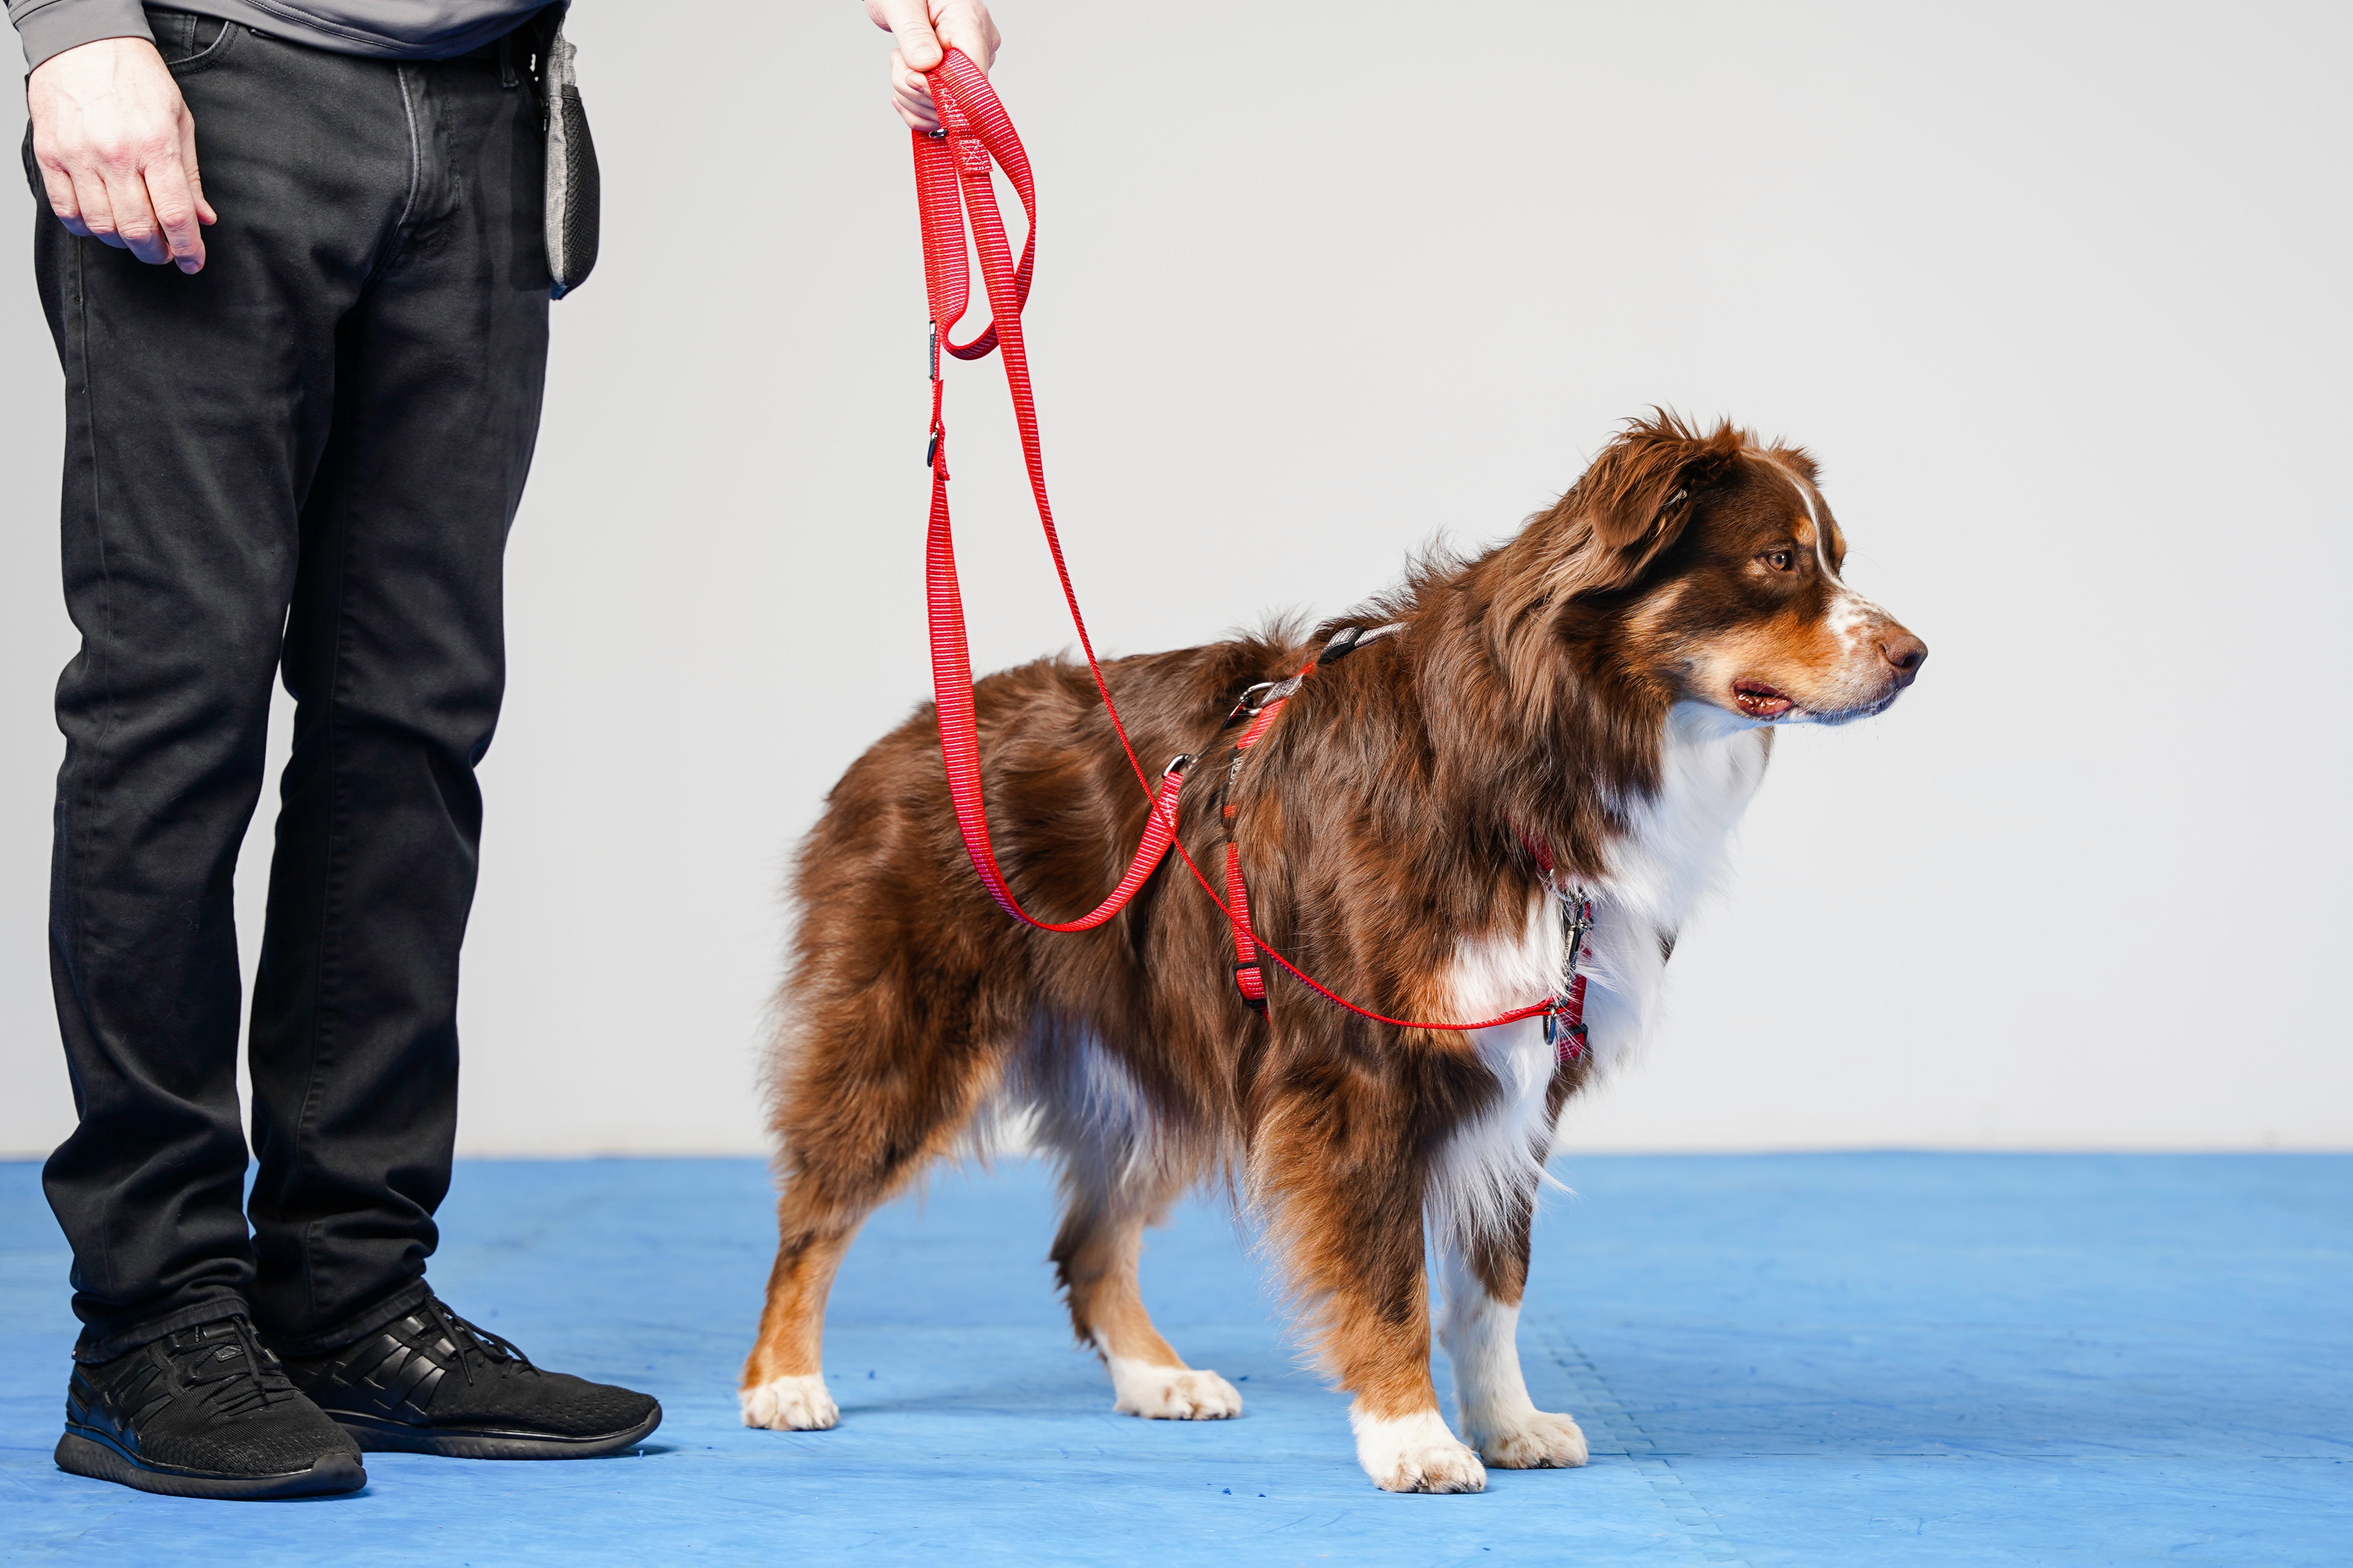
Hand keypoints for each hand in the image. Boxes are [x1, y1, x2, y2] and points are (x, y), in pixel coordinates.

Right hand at [28, 36, 216, 272]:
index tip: (193, 262)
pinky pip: (65, 210)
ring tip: (136, 237)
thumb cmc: (135, 78)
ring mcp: (79, 156)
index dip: (188, 248)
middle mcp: (115, 154)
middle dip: (156, 252)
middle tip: (165, 252)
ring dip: (123, 242)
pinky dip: (85, 228)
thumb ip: (190, 175)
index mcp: (154, 145)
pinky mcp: (50, 155)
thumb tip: (204, 218)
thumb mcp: (179, 121)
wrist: (85, 43)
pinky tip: (101, 224)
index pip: (175, 214)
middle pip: (137, 228)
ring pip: (101, 225)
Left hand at [864, 0, 999, 131]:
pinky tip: (902, 87)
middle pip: (958, 95)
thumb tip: (927, 65)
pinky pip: (942, 109)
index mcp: (970, 20)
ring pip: (947, 106)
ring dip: (912, 97)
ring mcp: (970, 61)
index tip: (911, 79)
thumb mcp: (900, 3)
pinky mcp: (959, 75)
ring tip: (900, 60)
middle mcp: (979, 43)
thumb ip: (914, 33)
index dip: (942, 90)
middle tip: (898, 59)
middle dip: (917, 90)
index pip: (973, 73)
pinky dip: (916, 107)